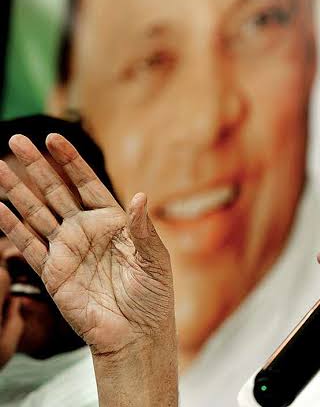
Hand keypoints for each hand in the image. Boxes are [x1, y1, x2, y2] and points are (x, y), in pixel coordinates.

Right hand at [0, 133, 172, 356]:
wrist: (137, 333)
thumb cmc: (152, 295)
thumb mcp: (154, 259)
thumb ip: (143, 228)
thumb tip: (140, 196)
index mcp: (113, 222)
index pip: (87, 184)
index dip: (70, 161)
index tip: (54, 137)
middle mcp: (85, 231)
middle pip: (55, 192)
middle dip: (36, 166)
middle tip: (16, 139)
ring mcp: (66, 251)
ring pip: (36, 214)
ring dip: (16, 191)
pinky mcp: (53, 273)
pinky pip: (28, 246)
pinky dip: (11, 227)